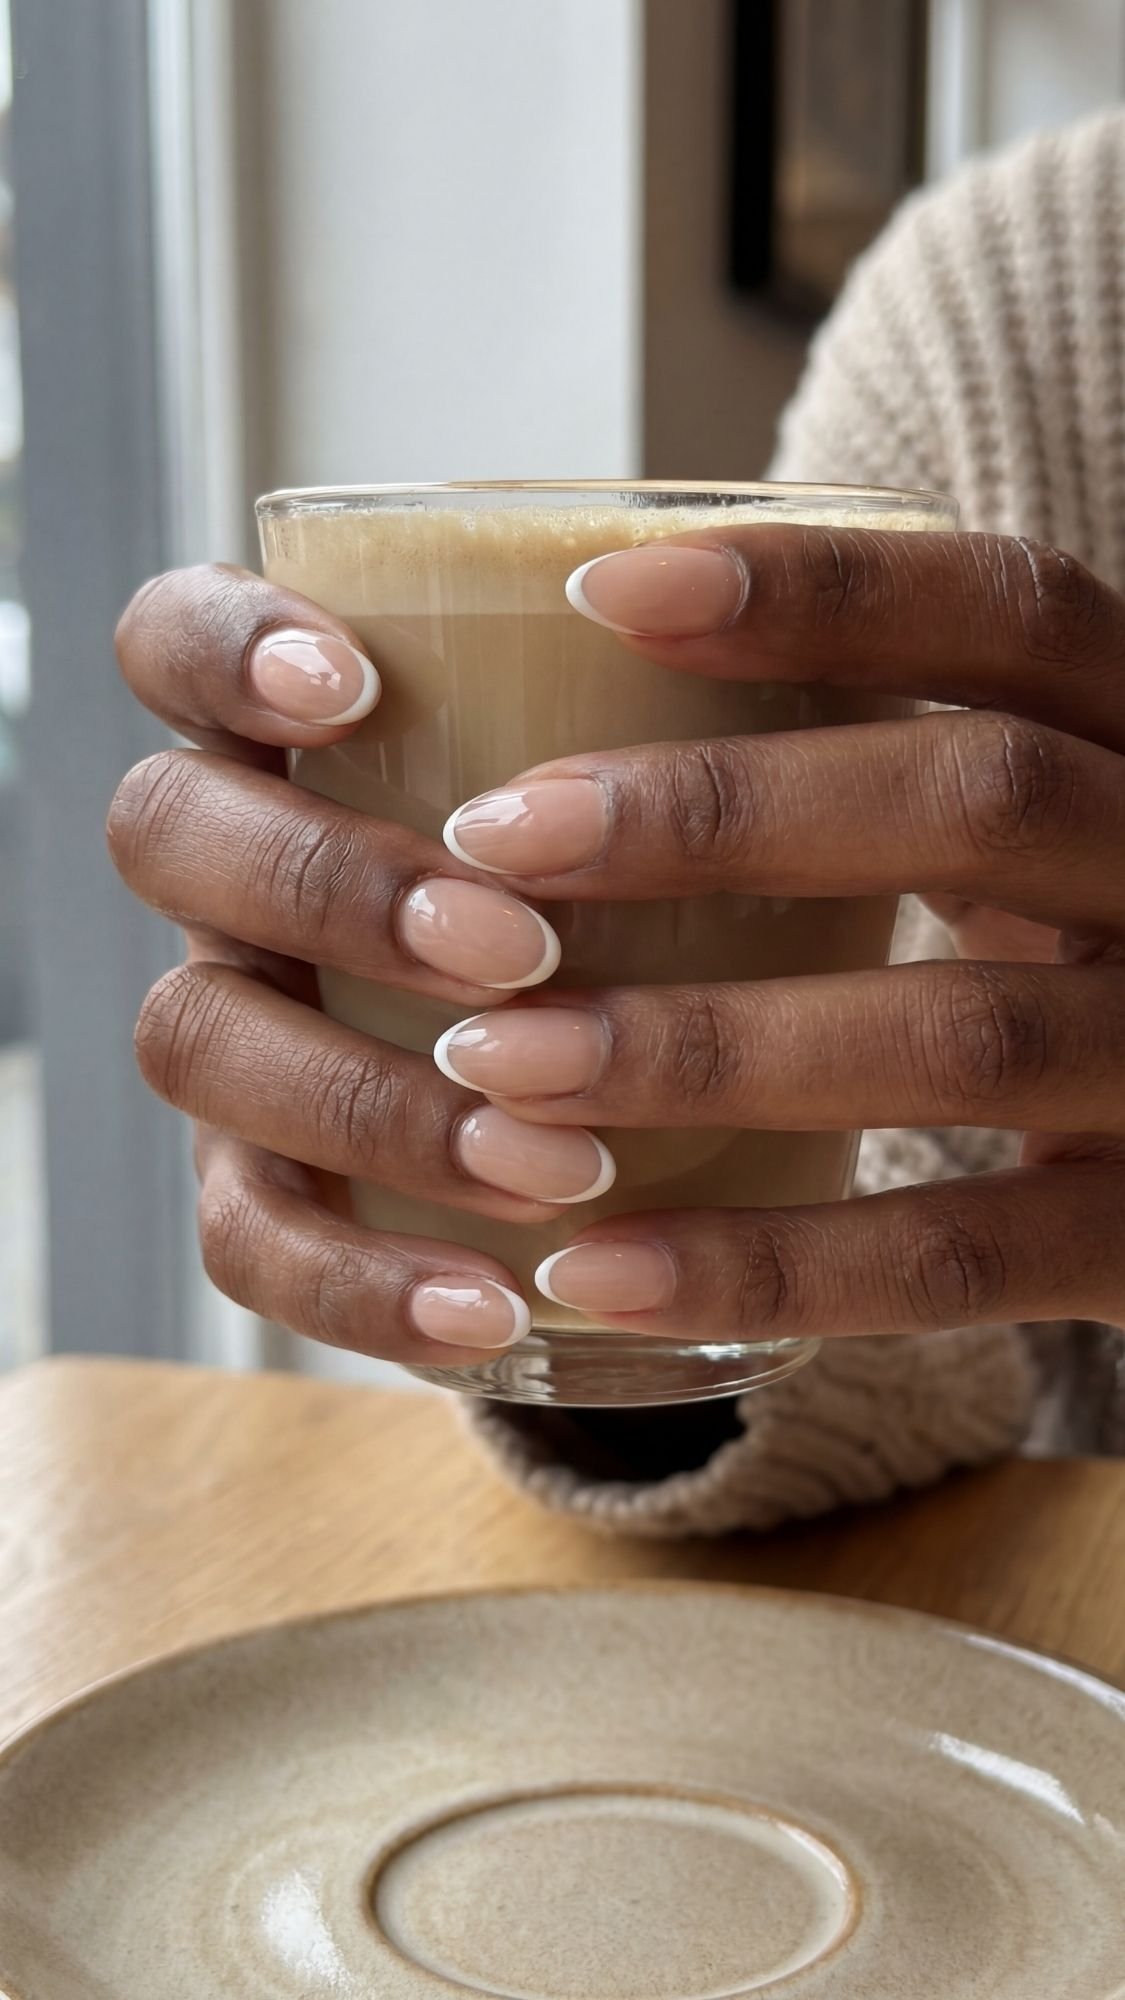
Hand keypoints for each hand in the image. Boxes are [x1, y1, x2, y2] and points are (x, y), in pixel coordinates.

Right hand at [109, 566, 615, 1364]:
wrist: (655, 1059)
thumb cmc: (663, 862)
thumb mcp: (669, 759)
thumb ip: (680, 691)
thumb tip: (760, 608)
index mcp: (294, 733)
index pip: (180, 643)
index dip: (227, 652)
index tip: (356, 689)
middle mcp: (237, 869)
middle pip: (172, 839)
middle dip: (329, 889)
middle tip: (516, 949)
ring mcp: (237, 1024)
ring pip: (193, 1043)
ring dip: (365, 1099)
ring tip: (547, 1158)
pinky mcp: (266, 1178)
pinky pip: (252, 1240)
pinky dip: (363, 1284)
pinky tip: (494, 1314)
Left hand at [435, 528, 1124, 1336]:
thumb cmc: (1073, 978)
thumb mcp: (1030, 849)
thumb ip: (886, 783)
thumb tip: (570, 724)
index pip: (1017, 614)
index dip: (828, 589)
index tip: (603, 590)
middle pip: (986, 800)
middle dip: (723, 813)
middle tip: (498, 839)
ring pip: (957, 1033)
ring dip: (704, 1046)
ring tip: (498, 1059)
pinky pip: (954, 1261)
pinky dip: (760, 1263)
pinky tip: (589, 1269)